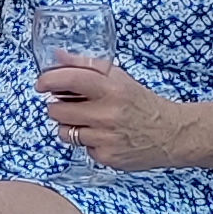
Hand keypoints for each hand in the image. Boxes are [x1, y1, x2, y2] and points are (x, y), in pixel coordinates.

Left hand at [37, 57, 183, 168]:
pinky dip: (87, 142)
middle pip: (57, 110)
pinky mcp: (106, 157)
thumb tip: (56, 56)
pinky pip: (81, 148)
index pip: (70, 80)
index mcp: (111, 89)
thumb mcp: (118, 79)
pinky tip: (103, 136)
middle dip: (58, 106)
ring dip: (70, 126)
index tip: (41, 84)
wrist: (171, 134)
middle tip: (71, 105)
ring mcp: (106, 138)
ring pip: (64, 132)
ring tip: (89, 121)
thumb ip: (85, 66)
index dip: (49, 80)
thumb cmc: (141, 103)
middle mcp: (107, 114)